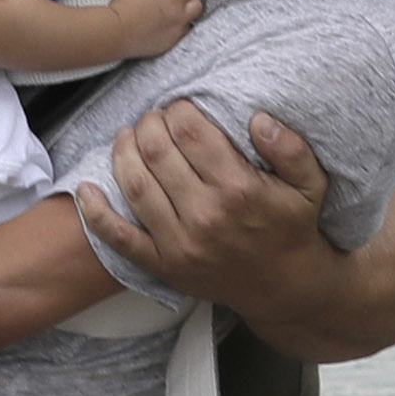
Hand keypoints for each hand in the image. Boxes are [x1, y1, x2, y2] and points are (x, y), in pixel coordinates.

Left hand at [77, 100, 331, 303]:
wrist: (284, 288)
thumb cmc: (293, 229)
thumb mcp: (310, 185)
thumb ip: (291, 148)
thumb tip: (258, 119)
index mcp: (238, 189)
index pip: (190, 132)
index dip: (179, 110)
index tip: (181, 107)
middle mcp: (205, 215)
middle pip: (157, 151)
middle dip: (149, 124)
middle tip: (153, 118)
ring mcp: (179, 243)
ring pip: (135, 185)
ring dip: (123, 152)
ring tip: (127, 137)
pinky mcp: (164, 265)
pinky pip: (120, 239)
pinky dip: (96, 214)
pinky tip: (85, 189)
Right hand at [104, 0, 203, 59]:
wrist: (117, 32)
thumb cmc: (121, 8)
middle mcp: (176, 3)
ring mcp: (179, 21)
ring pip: (196, 7)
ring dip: (189, 5)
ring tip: (177, 8)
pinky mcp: (177, 36)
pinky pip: (189, 26)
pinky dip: (184, 22)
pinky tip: (173, 22)